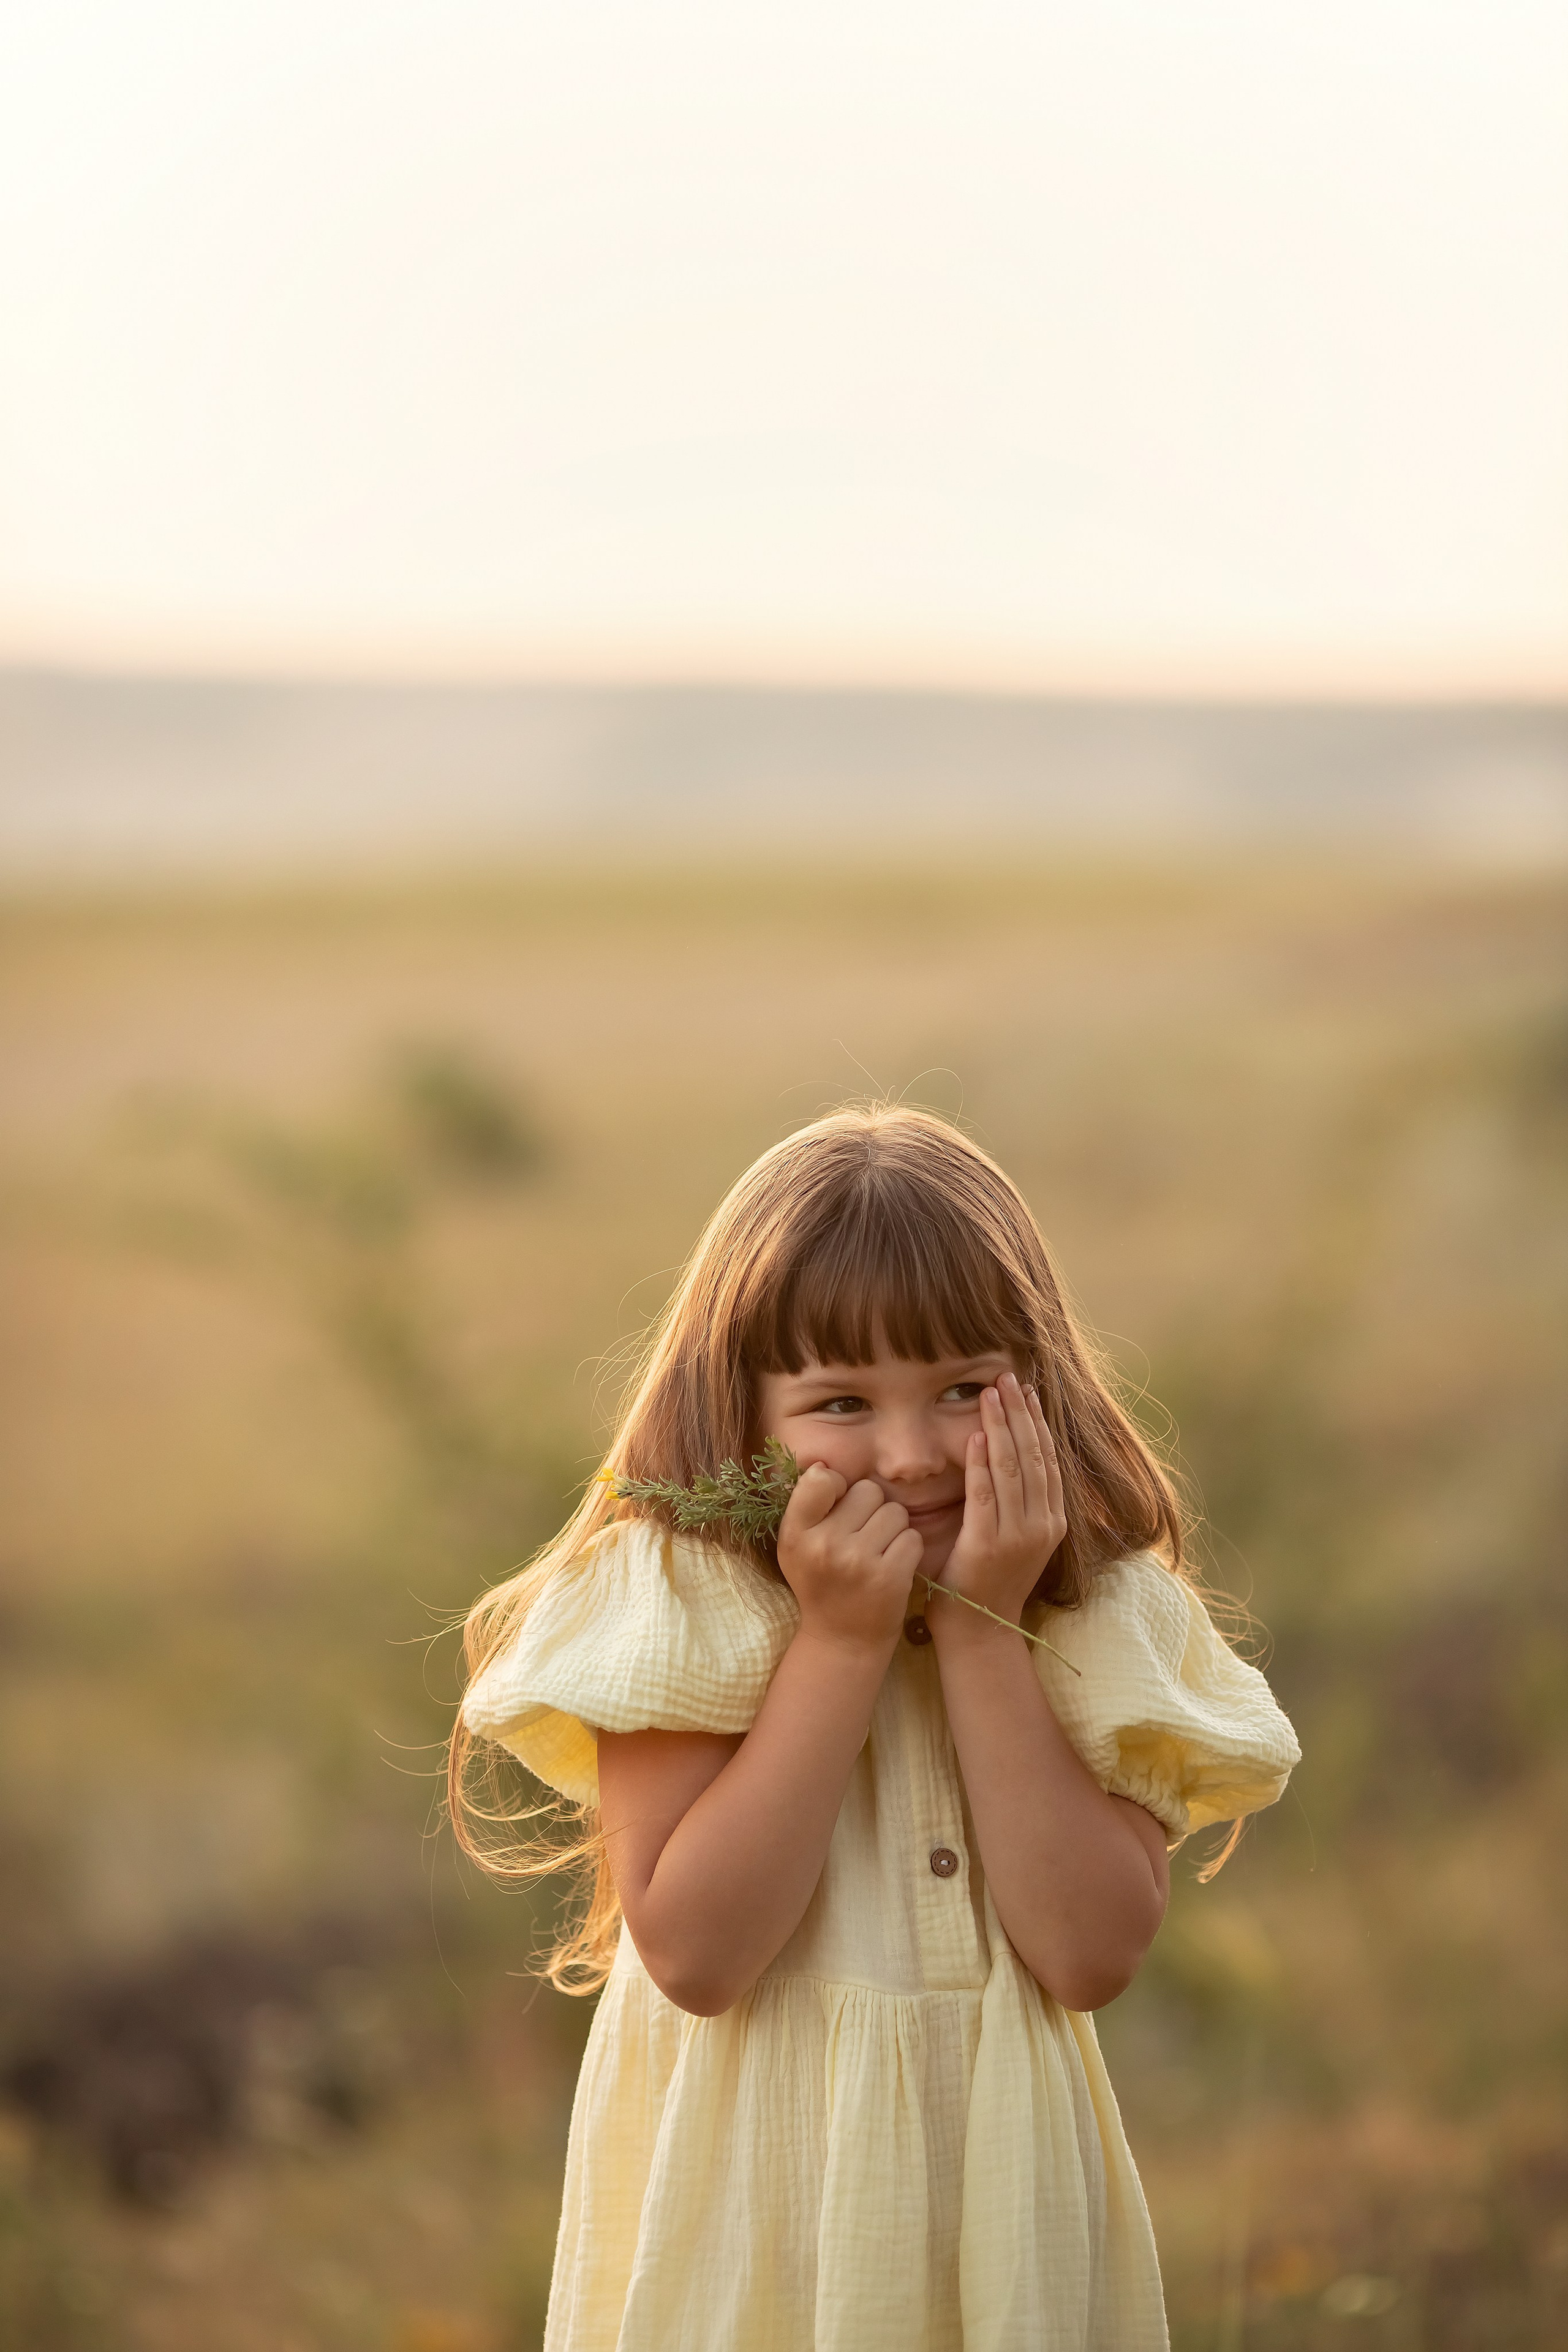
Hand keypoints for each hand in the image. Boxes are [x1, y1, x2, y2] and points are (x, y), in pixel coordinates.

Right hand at [776, 1462, 922, 1651]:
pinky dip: (908, 1550)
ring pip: (896, 1512)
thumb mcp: (797, 1546)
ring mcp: (859, 1562)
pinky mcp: (890, 1577)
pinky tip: (892, 1567)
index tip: (837, 1509)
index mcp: (796, 1533)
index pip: (821, 1478)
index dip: (837, 1486)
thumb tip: (825, 1465)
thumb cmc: (821, 1583)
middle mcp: (824, 1545)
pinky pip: (913, 1537)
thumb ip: (807, 1505)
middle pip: (868, 1491)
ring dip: (893, 1529)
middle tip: (861, 1537)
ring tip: (877, 1553)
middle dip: (871, 1509)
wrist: (842, 1640)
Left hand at [932, 1373, 1066, 1632]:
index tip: (1026, 1391)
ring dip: (1000, 1426)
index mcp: (1052, 1521)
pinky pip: (985, 1494)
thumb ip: (1018, 1502)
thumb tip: (1007, 1458)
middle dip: (1020, 1413)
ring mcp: (1018, 1535)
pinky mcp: (988, 1544)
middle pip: (1033, 1456)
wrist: (980, 1630)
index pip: (1047, 1460)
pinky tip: (975, 1434)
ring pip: (1011, 1468)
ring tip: (990, 1393)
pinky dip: (981, 1462)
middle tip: (1007, 1377)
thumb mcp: (1017, 1538)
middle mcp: (1041, 1525)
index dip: (1036, 1422)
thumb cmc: (989, 1581)